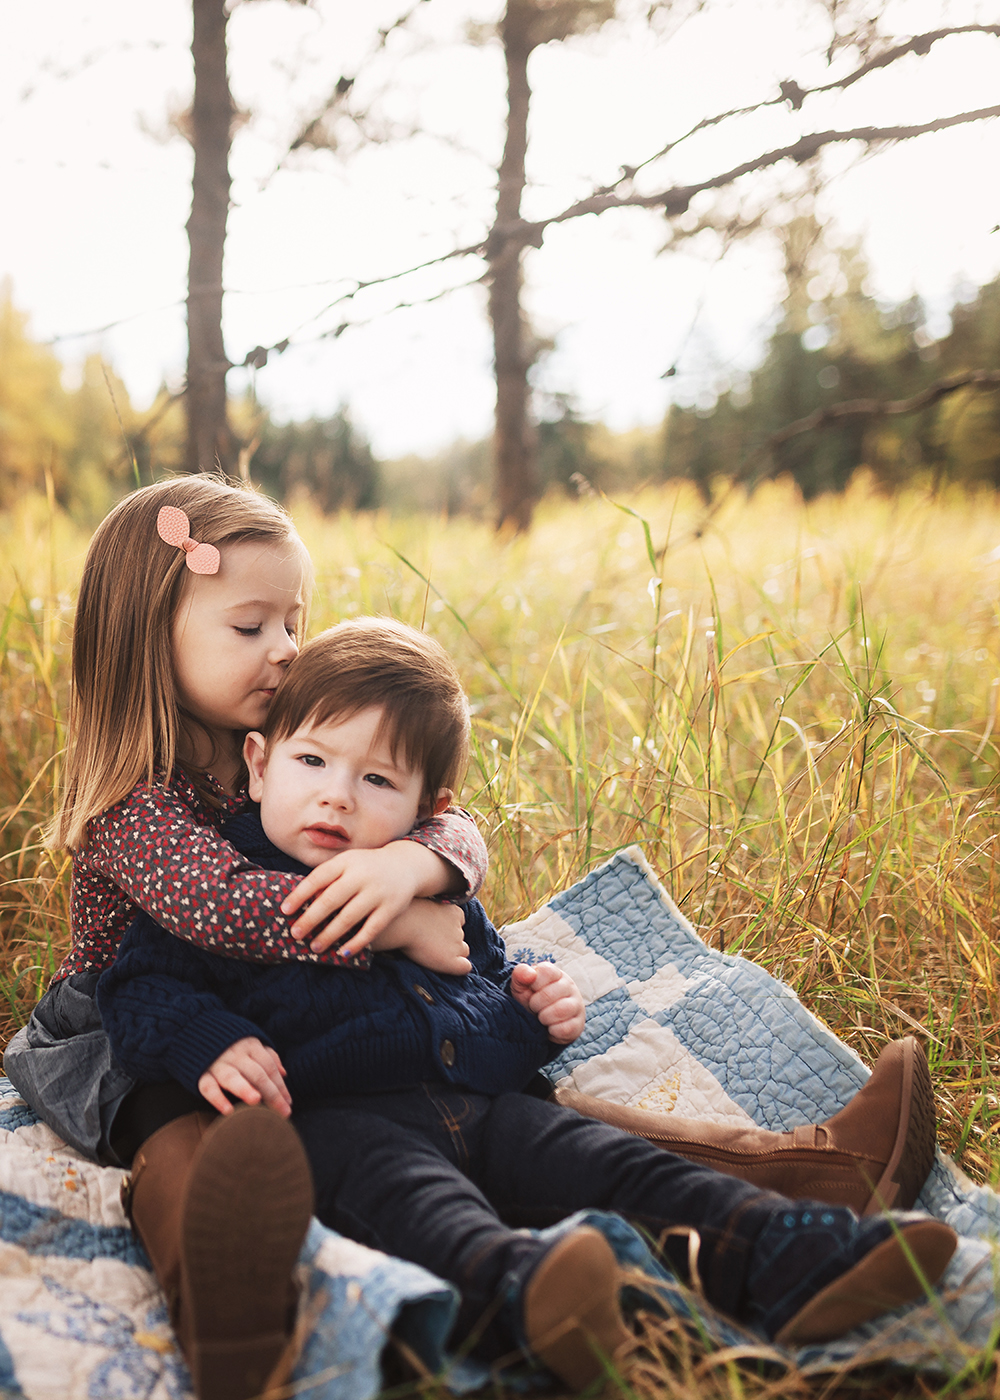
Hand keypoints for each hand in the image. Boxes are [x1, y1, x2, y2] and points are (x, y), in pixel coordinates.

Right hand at [197, 1037, 291, 1116]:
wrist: (192, 1029)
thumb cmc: (228, 1042)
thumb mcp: (249, 1042)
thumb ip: (267, 1056)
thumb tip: (284, 1073)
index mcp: (250, 1045)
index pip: (269, 1067)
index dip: (280, 1085)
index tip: (288, 1103)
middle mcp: (235, 1054)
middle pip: (257, 1074)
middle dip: (272, 1093)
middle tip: (282, 1112)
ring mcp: (217, 1063)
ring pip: (233, 1077)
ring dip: (245, 1089)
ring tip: (257, 1101)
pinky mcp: (199, 1073)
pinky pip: (208, 1087)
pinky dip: (217, 1098)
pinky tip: (228, 1111)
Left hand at [281, 843, 452, 955]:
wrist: (407, 865)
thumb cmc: (365, 868)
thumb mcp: (347, 864)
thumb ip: (327, 878)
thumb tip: (300, 902)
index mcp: (346, 862)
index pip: (318, 877)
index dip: (299, 894)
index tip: (284, 910)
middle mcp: (362, 875)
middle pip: (331, 899)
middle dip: (310, 919)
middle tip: (295, 934)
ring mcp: (378, 891)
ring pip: (349, 917)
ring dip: (329, 934)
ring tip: (314, 947)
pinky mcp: (391, 908)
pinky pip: (371, 929)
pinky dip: (357, 942)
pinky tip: (343, 952)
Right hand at [371, 899, 471, 974]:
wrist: (402, 924)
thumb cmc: (405, 914)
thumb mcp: (424, 906)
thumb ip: (433, 914)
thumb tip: (429, 924)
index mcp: (455, 912)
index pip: (459, 923)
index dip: (447, 930)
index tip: (434, 931)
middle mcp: (459, 928)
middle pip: (460, 939)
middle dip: (449, 942)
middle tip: (429, 942)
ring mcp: (457, 944)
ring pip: (462, 952)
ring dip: (450, 953)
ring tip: (429, 951)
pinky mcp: (452, 959)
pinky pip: (465, 967)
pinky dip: (458, 967)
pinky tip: (445, 965)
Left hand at [509, 962, 585, 1044]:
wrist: (542, 1023)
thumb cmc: (533, 1000)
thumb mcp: (521, 986)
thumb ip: (521, 974)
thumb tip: (530, 974)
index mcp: (555, 974)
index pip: (547, 971)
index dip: (534, 984)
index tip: (532, 990)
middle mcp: (569, 986)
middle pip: (549, 994)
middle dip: (535, 1004)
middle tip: (535, 1007)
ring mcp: (577, 1005)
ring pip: (560, 1011)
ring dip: (544, 1017)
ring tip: (542, 1017)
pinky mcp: (578, 1024)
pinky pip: (564, 1029)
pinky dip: (553, 1030)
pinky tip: (551, 1027)